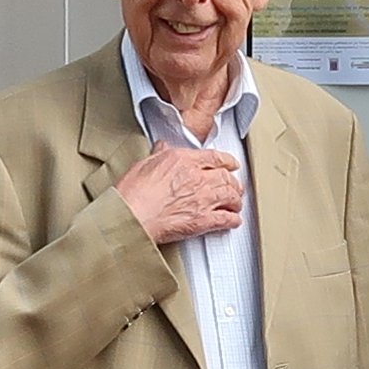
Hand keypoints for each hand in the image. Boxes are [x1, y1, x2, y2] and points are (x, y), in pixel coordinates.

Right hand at [117, 144, 247, 245]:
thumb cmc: (134, 193)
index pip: (215, 157)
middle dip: (233, 182)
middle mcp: (197, 178)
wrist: (132, 215)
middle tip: (235, 186)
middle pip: (226, 178)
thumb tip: (163, 147)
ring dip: (236, 200)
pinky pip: (226, 219)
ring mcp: (202, 199)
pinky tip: (233, 220)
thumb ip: (159, 154)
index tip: (231, 164)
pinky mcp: (202, 220)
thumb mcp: (145, 163)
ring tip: (236, 203)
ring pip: (230, 197)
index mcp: (184, 160)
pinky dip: (233, 220)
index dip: (228, 161)